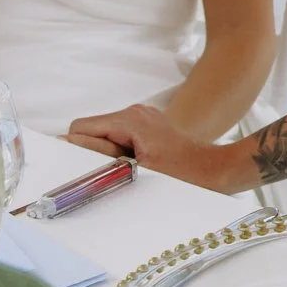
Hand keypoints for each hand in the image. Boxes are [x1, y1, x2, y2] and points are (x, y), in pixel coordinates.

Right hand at [67, 105, 256, 193]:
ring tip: (131, 171)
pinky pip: (121, 139)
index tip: (79, 168)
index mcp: (129, 119)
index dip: (75, 147)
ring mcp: (143, 119)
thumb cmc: (184, 174)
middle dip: (95, 154)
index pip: (81, 127)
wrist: (215, 171)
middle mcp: (135, 112)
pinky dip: (121, 155)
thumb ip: (100, 155)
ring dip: (109, 156)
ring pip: (106, 137)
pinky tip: (137, 168)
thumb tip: (70, 143)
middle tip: (115, 173)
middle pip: (93, 131)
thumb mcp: (135, 168)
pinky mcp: (148, 128)